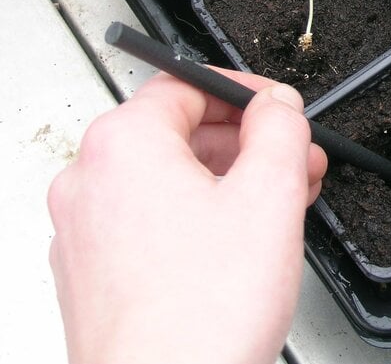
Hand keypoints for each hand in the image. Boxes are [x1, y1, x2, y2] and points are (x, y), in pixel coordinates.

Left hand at [48, 70, 326, 363]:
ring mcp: (87, 230)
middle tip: (295, 160)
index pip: (187, 84)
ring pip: (169, 179)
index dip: (246, 92)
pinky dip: (200, 217)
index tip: (280, 109)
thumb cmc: (202, 314)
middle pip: (180, 132)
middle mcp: (90, 181)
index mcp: (123, 145)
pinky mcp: (95, 273)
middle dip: (248, 142)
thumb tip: (278, 105)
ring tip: (282, 205)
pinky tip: (243, 243)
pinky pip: (152, 221)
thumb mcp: (271, 194)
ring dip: (231, 180)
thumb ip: (281, 129)